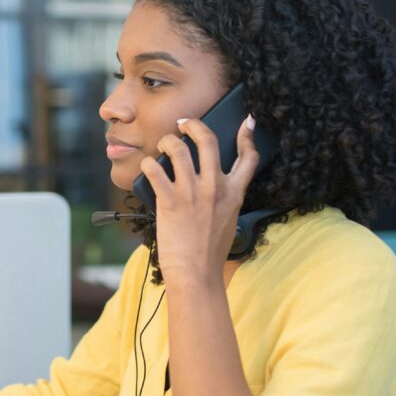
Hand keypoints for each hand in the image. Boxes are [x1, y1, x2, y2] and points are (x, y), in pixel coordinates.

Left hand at [139, 115, 259, 286]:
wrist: (196, 273)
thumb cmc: (209, 253)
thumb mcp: (228, 221)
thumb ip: (224, 199)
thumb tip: (213, 184)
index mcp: (234, 193)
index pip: (249, 158)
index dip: (248, 136)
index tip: (245, 122)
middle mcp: (215, 187)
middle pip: (208, 140)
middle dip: (194, 125)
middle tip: (183, 123)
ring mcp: (192, 192)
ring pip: (177, 149)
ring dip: (166, 141)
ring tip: (162, 145)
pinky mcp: (170, 200)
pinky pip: (154, 169)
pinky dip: (147, 164)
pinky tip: (147, 167)